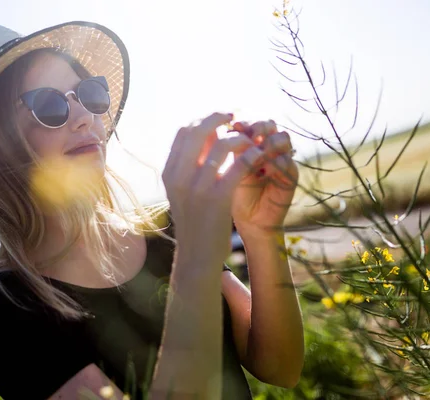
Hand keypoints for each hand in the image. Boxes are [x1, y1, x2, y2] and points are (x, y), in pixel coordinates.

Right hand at [162, 112, 263, 263]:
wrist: (197, 256)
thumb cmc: (195, 222)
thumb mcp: (183, 192)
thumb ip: (189, 166)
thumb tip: (205, 136)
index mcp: (169, 173)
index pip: (184, 132)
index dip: (203, 119)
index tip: (220, 119)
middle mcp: (179, 177)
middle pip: (200, 131)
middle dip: (220, 118)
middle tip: (237, 117)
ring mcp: (197, 187)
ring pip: (222, 145)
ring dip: (241, 138)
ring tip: (251, 141)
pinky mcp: (218, 198)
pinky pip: (238, 165)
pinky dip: (251, 156)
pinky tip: (259, 156)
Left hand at [228, 120, 298, 231]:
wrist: (249, 221)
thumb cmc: (234, 194)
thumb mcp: (228, 168)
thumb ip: (227, 149)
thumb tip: (216, 127)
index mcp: (253, 142)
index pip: (253, 121)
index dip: (245, 121)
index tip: (233, 127)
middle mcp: (270, 148)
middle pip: (270, 124)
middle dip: (258, 127)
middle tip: (247, 137)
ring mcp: (283, 159)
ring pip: (283, 138)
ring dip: (268, 143)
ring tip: (255, 156)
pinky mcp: (291, 175)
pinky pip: (286, 161)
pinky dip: (274, 163)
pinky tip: (262, 172)